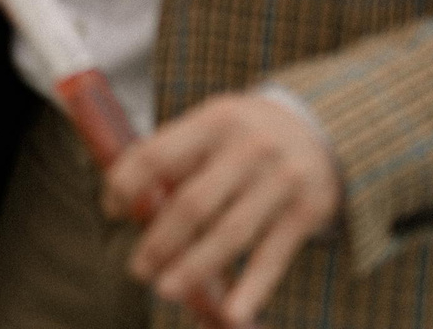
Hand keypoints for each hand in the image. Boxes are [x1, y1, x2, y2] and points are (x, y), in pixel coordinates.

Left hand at [105, 91, 340, 325]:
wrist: (319, 128)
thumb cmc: (243, 133)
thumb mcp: (210, 124)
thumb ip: (175, 156)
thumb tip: (125, 202)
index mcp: (212, 122)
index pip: (156, 156)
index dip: (126, 185)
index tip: (113, 211)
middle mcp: (248, 150)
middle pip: (193, 204)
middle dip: (160, 242)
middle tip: (138, 269)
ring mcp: (280, 181)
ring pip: (230, 234)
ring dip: (194, 267)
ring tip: (166, 289)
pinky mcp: (308, 212)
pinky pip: (273, 256)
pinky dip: (253, 288)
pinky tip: (232, 313)